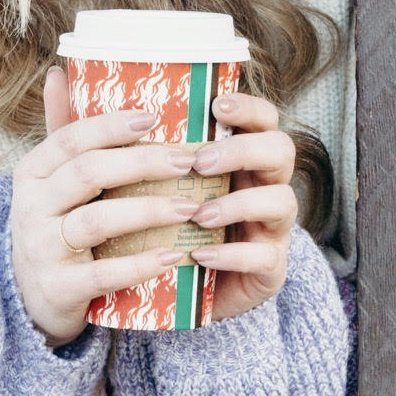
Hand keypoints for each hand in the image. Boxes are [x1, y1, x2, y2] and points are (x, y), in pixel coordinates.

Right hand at [11, 68, 216, 346]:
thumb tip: (61, 71)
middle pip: (88, 173)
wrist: (26, 297)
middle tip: (189, 160)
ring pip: (97, 222)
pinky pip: (103, 274)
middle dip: (142, 163)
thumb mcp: (50, 179)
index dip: (112, 125)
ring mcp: (42, 249)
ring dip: (149, 211)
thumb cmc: (53, 224)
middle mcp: (31, 207)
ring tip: (191, 206)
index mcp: (32, 172)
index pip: (70, 138)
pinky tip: (174, 256)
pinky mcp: (59, 288)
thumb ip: (61, 130)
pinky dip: (140, 264)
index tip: (156, 117)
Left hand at [180, 87, 298, 323]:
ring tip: (199, 215)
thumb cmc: (174, 226)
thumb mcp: (170, 188)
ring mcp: (273, 227)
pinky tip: (199, 254)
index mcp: (245, 159)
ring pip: (282, 201)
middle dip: (242, 151)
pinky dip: (231, 254)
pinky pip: (264, 257)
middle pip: (281, 150)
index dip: (248, 107)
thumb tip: (113, 117)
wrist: (188, 290)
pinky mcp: (271, 268)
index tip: (216, 105)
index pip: (264, 119)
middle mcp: (267, 186)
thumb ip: (161, 158)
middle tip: (199, 163)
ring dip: (239, 204)